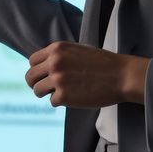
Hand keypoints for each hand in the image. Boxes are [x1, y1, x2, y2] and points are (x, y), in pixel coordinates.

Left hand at [24, 42, 148, 108]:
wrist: (122, 76)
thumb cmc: (104, 64)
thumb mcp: (78, 50)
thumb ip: (60, 56)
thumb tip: (44, 65)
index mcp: (57, 49)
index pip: (32, 61)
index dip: (37, 70)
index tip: (43, 76)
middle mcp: (54, 62)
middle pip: (30, 77)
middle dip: (36, 83)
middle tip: (45, 89)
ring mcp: (58, 79)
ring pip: (37, 90)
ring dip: (46, 94)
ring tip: (60, 94)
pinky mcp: (63, 96)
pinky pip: (52, 102)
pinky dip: (61, 102)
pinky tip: (74, 98)